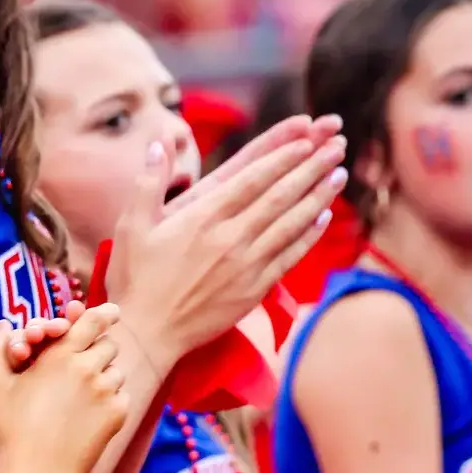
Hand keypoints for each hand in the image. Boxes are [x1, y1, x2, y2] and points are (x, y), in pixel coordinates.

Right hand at [0, 304, 128, 472]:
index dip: (105, 313)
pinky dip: (109, 400)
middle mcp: (88, 369)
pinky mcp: (118, 413)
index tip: (112, 311)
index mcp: (61, 355)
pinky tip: (88, 415)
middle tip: (82, 366)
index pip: (94, 320)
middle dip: (98, 351)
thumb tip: (6, 325)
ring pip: (117, 371)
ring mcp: (107, 392)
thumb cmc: (12, 429)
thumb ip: (0, 349)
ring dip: (104, 376)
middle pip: (109, 344)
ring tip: (81, 396)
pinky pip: (122, 395)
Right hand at [106, 115, 346, 369]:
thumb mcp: (131, 225)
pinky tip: (323, 218)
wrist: (147, 333)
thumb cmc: (134, 279)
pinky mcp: (253, 290)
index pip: (252, 178)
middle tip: (336, 146)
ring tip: (339, 174)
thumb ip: (147, 181)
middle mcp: (230, 238)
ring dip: (318, 196)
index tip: (306, 139)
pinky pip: (289, 258)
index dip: (283, 157)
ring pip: (291, 224)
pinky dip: (309, 236)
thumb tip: (157, 142)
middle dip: (311, 168)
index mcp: (202, 217)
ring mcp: (245, 265)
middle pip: (280, 196)